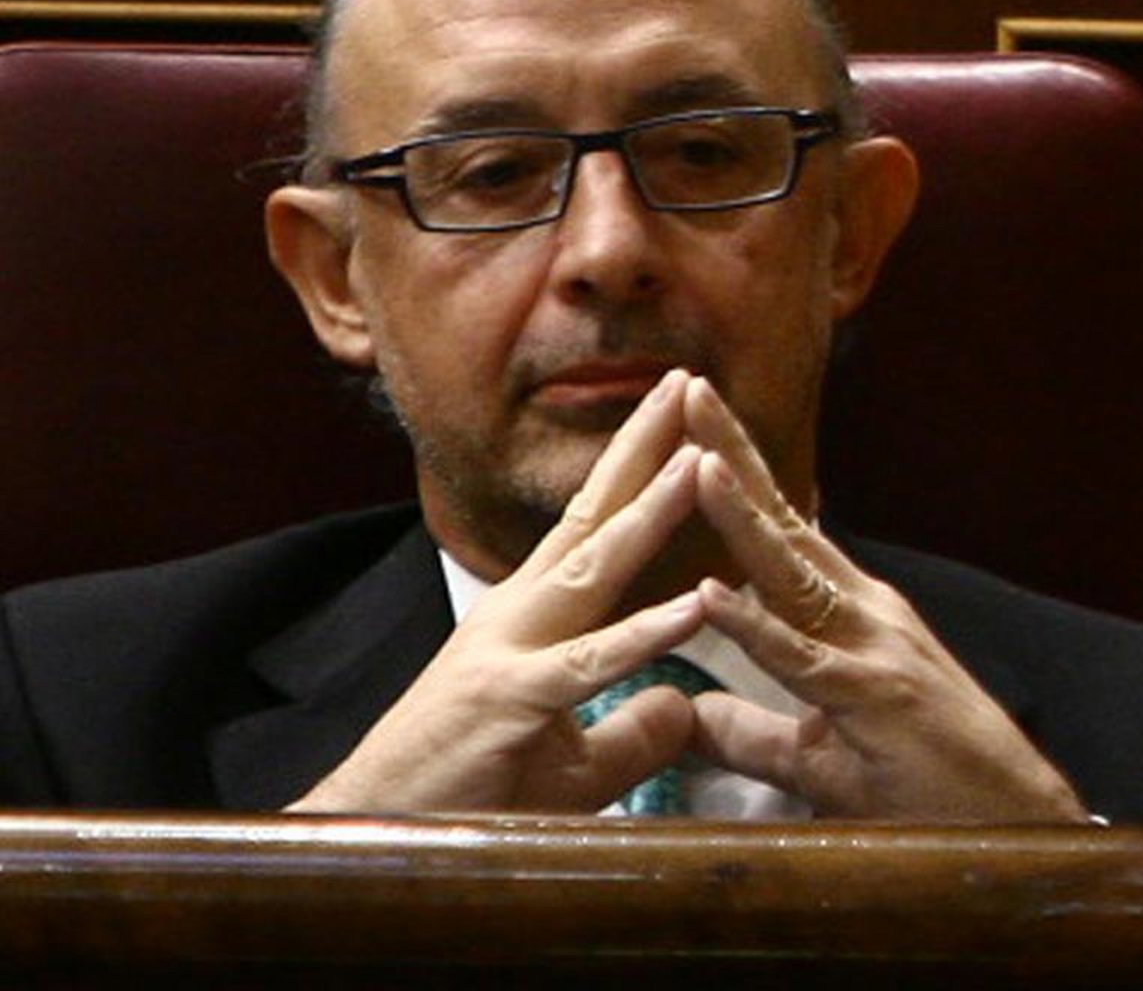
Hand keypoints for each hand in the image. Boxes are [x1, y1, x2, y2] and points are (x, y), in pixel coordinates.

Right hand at [288, 369, 707, 813]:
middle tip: (684, 383)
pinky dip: (644, 634)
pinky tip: (695, 605)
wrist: (378, 827)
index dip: (636, 468)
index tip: (678, 418)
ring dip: (651, 510)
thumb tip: (687, 704)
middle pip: (595, 517)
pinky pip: (591, 664)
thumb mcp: (570, 761)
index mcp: (536, 613)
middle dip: (643, 447)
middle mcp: (524, 613)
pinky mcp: (512, 701)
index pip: (594, 525)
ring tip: (698, 458)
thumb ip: (632, 729)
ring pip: (596, 569)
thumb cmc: (470, 786)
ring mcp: (514, 650)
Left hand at [682, 378, 1088, 822]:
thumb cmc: (921, 780)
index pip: (778, 528)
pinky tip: (713, 593)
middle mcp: (857, 611)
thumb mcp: (818, 752)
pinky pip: (803, 660)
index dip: (734, 474)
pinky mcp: (874, 700)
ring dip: (741, 515)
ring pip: (790, 573)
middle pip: (780, 522)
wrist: (1017, 824)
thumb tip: (689, 713)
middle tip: (687, 388)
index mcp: (843, 611)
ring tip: (696, 459)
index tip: (690, 422)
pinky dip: (757, 628)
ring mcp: (869, 649)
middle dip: (731, 453)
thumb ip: (751, 727)